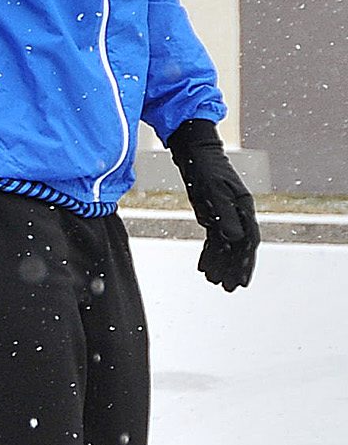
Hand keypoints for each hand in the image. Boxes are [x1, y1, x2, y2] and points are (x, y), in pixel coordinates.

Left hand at [164, 120, 256, 290]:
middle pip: (239, 248)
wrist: (195, 156)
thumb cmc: (207, 170)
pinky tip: (204, 268)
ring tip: (216, 283)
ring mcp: (226, 216)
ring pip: (226, 246)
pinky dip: (210, 254)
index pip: (249, 242)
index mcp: (244, 210)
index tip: (243, 280)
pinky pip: (214, 240)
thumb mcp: (214, 193)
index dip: (246, 262)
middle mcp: (239, 215)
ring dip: (221, 264)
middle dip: (235, 269)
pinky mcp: (214, 216)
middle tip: (231, 289)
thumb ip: (225, 216)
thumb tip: (235, 240)